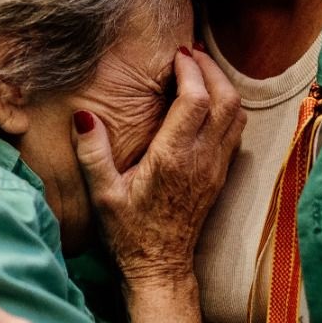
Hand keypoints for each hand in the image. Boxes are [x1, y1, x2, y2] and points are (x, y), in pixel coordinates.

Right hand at [74, 48, 243, 283]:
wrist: (159, 268)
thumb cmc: (128, 232)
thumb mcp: (101, 194)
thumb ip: (92, 153)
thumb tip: (85, 116)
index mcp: (172, 158)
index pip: (196, 100)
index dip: (192, 70)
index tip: (177, 55)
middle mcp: (201, 159)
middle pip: (226, 100)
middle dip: (212, 70)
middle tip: (192, 55)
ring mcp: (215, 168)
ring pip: (237, 115)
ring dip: (223, 88)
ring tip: (200, 73)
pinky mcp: (220, 176)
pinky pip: (235, 133)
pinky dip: (227, 108)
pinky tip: (206, 104)